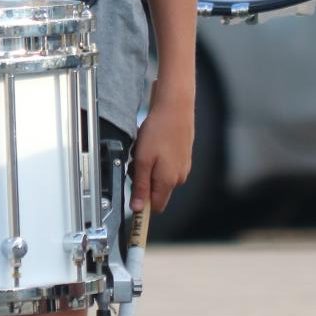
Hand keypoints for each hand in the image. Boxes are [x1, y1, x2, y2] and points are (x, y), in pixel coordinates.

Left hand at [130, 91, 194, 213]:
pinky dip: (156, 159)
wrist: (175, 107)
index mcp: (168, 181)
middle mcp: (179, 177)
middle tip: (136, 163)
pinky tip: (153, 145)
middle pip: (156, 191)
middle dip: (143, 181)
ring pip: (159, 177)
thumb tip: (138, 207)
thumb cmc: (159, 130)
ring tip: (144, 150)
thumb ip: (140, 186)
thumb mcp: (142, 160)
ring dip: (148, 169)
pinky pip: (165, 166)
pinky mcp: (183, 156)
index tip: (132, 197)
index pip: (155, 207)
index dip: (142, 204)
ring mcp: (183, 166)